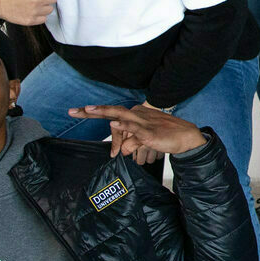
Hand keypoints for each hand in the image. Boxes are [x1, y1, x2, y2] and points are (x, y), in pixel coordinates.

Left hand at [68, 103, 206, 158]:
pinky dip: (124, 126)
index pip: (112, 113)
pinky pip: (135, 129)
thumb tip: (122, 151)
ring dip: (105, 112)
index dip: (95, 114)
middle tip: (73, 111)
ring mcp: (143, 122)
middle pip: (112, 111)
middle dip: (92, 111)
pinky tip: (114, 124)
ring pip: (121, 115)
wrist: (186, 138)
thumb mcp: (144, 140)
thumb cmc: (166, 136)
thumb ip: (131, 143)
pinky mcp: (150, 132)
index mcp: (135, 116)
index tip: (77, 112)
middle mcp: (137, 115)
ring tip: (89, 110)